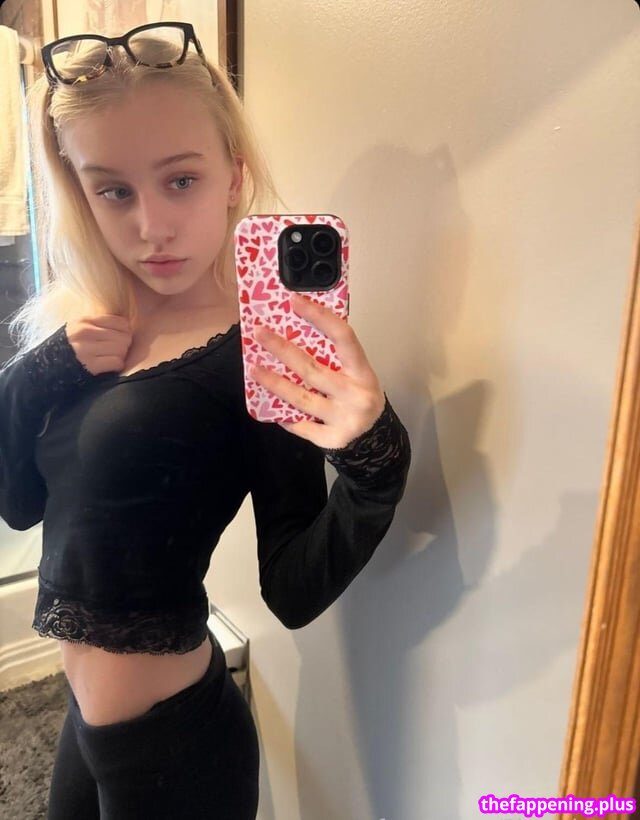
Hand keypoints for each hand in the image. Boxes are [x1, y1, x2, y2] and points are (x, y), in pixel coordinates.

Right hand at [65, 315, 132, 374]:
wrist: (47, 368)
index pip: (121, 322)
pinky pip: (117, 362)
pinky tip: (108, 367)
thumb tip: (126, 327)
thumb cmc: (68, 349)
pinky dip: (116, 366)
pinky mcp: (90, 366)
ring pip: (122, 349)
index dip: (125, 332)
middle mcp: (85, 332)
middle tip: (116, 351)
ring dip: (120, 356)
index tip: (119, 338)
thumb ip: (97, 325)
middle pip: (124, 336)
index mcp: (84, 321)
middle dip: (124, 346)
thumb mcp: (77, 329)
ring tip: (110, 358)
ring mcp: (87, 349)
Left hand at [250, 292, 384, 448]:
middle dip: (283, 350)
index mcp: (362, 371)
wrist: (376, 439)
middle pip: (312, 370)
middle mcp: (355, 394)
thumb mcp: (357, 374)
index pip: (343, 337)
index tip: (295, 301)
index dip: (319, 317)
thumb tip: (294, 332)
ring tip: (254, 370)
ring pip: (301, 398)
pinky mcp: (332, 439)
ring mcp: (344, 418)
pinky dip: (284, 415)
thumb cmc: (359, 396)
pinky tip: (270, 405)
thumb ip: (334, 358)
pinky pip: (301, 425)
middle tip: (260, 334)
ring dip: (274, 383)